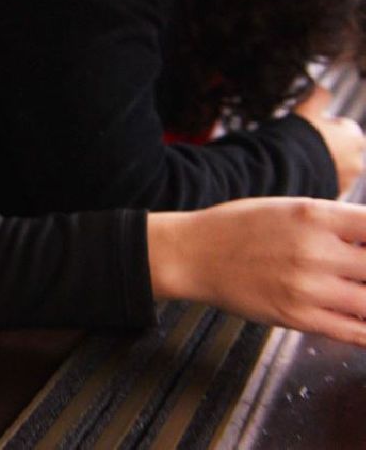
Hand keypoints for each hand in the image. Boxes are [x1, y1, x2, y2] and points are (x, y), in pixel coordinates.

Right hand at [148, 198, 365, 347]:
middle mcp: (316, 250)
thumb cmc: (238, 227)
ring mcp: (308, 287)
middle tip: (360, 271)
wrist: (192, 254)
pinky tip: (364, 319)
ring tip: (358, 290)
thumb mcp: (290, 208)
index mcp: (315, 215)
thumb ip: (336, 224)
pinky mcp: (298, 318)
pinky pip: (355, 332)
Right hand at [295, 85, 364, 193]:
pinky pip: (325, 184)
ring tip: (298, 161)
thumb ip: (318, 96)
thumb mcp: (306, 109)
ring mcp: (347, 180)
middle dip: (326, 147)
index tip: (309, 128)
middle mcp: (357, 160)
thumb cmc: (299, 138)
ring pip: (334, 168)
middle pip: (341, 149)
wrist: (286, 169)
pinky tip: (299, 174)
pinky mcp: (333, 195)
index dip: (325, 125)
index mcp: (355, 136)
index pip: (344, 127)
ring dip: (321, 164)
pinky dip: (316, 180)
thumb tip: (321, 88)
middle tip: (303, 145)